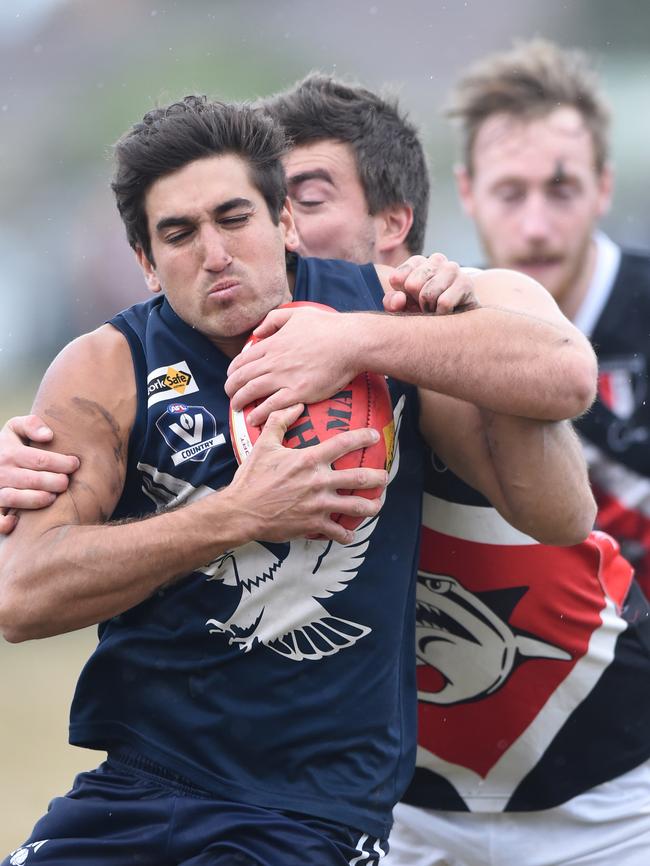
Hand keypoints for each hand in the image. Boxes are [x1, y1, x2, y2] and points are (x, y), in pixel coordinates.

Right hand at [0, 414, 79, 533]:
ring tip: (52, 498)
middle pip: (31, 480)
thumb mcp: (14, 429)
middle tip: (66, 483)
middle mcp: (1, 472)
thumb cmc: (8, 446)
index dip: (61, 463)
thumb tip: (49, 436)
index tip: (75, 464)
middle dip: (54, 482)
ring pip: (14, 498)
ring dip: (36, 500)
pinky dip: (4, 523)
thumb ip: (31, 425)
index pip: (40, 459)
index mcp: (10, 453)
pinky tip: (17, 522)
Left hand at [225, 306, 357, 426]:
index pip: (243, 359)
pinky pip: (271, 406)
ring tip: (236, 408)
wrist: (350, 342)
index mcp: (273, 344)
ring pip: (251, 392)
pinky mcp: (298, 392)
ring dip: (239, 401)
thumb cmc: (328, 327)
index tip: (231, 377)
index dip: (233, 371)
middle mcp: (274, 361)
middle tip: (230, 395)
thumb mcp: (297, 313)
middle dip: (231, 388)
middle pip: (242, 377)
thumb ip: (274, 319)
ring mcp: (284, 377)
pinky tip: (253, 419)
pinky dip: (258, 414)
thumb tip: (258, 331)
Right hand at [228, 404, 387, 544]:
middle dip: (378, 477)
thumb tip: (295, 405)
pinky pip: (337, 532)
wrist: (241, 511)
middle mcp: (319, 482)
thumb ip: (280, 422)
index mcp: (309, 460)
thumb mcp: (264, 445)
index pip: (343, 444)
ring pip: (356, 507)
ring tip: (377, 505)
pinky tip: (349, 535)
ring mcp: (319, 505)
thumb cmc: (252, 477)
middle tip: (384, 476)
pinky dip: (346, 535)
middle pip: (360, 478)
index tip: (375, 436)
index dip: (363, 437)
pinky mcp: (314, 524)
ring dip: (372, 507)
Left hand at [383, 253, 480, 314]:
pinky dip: (442, 313)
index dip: (401, 297)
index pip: (397, 278)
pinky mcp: (466, 282)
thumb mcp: (403, 308)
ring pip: (428, 294)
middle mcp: (436, 259)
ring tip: (437, 309)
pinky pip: (444, 302)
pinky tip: (449, 312)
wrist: (458, 322)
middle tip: (426, 306)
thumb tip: (399, 299)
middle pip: (412, 285)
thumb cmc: (426, 312)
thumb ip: (392, 303)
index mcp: (418, 262)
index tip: (411, 300)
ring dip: (430, 309)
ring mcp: (452, 268)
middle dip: (416, 303)